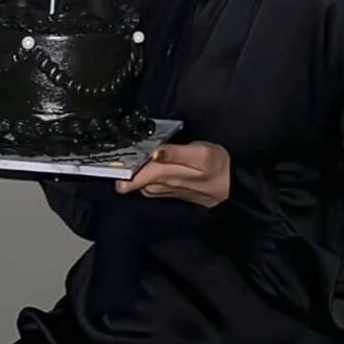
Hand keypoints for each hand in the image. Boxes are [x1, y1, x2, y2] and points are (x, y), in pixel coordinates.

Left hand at [115, 141, 230, 207]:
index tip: (111, 157)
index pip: (132, 176)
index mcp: (165, 175)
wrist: (231, 188)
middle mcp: (159, 186)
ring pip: (139, 182)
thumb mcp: (201, 154)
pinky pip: (147, 184)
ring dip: (132, 170)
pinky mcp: (167, 191)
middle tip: (118, 152)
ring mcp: (162, 190)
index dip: (119, 168)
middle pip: (132, 179)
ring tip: (129, 155)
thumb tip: (154, 151)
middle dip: (123, 167)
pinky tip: (145, 164)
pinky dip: (142, 174)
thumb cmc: (217, 166)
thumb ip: (175, 153)